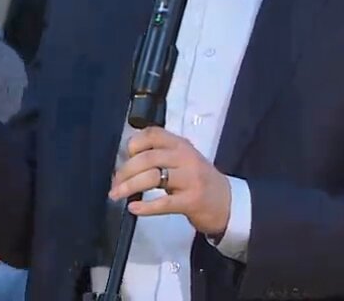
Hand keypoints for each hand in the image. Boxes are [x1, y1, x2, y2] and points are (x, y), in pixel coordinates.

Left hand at [108, 127, 231, 236]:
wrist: (228, 202)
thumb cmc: (200, 180)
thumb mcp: (184, 160)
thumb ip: (162, 155)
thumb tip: (126, 162)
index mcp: (181, 145)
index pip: (153, 134)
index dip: (134, 144)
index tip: (124, 157)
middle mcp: (185, 157)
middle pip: (148, 157)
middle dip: (125, 171)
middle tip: (115, 183)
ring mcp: (190, 179)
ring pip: (153, 177)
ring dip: (129, 186)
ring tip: (116, 195)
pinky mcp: (192, 200)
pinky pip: (164, 203)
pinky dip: (145, 207)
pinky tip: (134, 209)